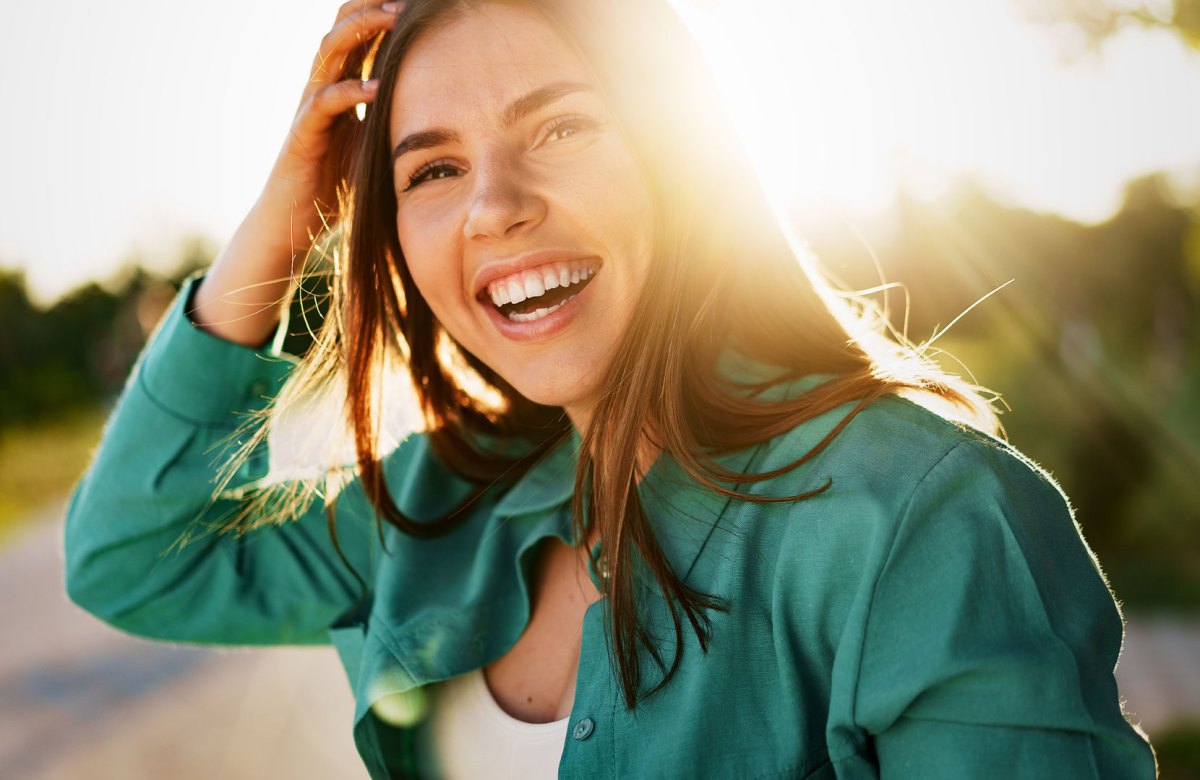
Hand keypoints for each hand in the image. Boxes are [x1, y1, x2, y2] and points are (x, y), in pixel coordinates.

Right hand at [264, 0, 402, 249]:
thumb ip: (397, 119)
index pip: (360, 33)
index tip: (417, 2)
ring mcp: (310, 106)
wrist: (297, 219)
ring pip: (330, 52)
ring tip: (392, 18)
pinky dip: (350, 91)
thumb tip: (443, 113)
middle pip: (342, 27)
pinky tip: (376, 87)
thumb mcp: (377, 142)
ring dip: (361, 30)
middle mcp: (323, 86)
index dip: (382, 12)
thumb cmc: (338, 181)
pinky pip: (324, 103)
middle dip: (372, 6)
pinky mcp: (302, 133)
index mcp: (342, 83)